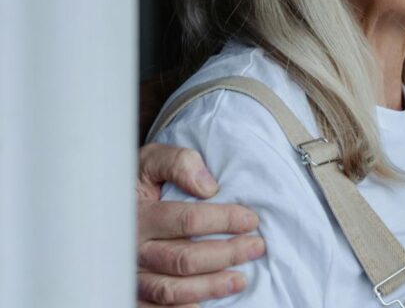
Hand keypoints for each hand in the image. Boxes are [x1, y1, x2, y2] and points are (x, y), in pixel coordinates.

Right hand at [136, 144, 264, 306]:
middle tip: (255, 247)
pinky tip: (203, 305)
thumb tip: (208, 187)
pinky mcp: (130, 291)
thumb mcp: (151, 160)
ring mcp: (130, 274)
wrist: (100, 203)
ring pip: (170, 290)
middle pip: (183, 258)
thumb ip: (179, 163)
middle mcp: (132, 248)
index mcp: (139, 214)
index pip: (187, 220)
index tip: (251, 220)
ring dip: (209, 287)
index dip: (224, 220)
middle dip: (226, 254)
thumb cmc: (135, 183)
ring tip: (240, 280)